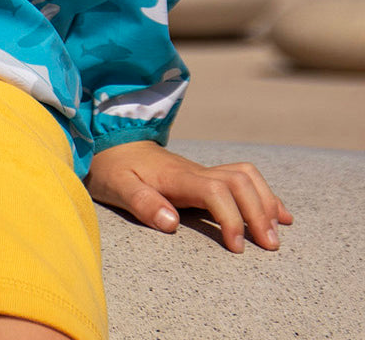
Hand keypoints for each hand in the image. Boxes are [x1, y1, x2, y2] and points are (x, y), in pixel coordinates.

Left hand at [85, 141, 293, 252]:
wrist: (110, 141)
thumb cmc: (113, 168)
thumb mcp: (117, 186)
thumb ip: (142, 202)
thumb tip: (171, 222)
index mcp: (177, 176)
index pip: (216, 191)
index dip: (231, 218)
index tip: (235, 247)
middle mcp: (195, 171)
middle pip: (239, 182)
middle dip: (259, 213)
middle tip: (270, 246)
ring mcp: (202, 171)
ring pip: (245, 176)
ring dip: (265, 201)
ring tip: (275, 233)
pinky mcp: (204, 176)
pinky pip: (242, 178)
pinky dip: (264, 194)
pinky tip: (278, 214)